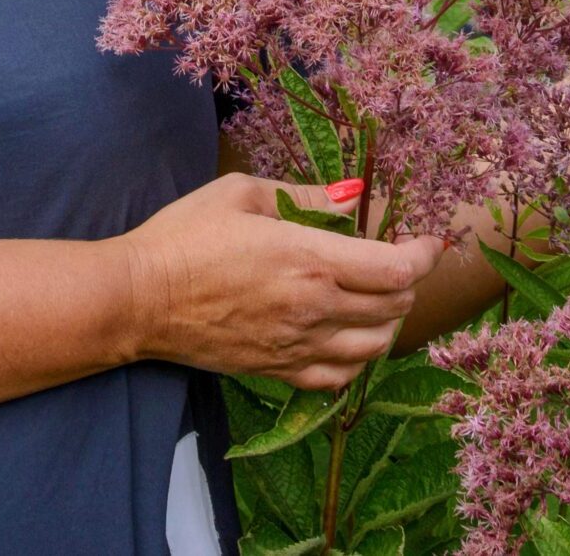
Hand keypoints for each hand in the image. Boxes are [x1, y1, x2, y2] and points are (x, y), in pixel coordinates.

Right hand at [118, 172, 440, 390]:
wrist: (141, 297)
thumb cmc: (187, 234)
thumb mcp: (243, 193)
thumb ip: (306, 196)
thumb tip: (353, 196)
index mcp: (310, 259)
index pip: (396, 268)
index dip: (424, 254)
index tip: (428, 239)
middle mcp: (314, 308)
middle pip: (394, 306)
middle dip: (409, 280)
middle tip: (399, 257)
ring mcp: (298, 346)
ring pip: (375, 346)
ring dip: (390, 320)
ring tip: (379, 295)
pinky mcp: (279, 372)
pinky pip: (340, 377)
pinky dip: (359, 358)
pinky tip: (350, 336)